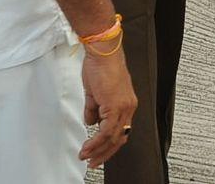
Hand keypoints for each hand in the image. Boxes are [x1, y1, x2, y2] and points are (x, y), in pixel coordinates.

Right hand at [78, 47, 137, 167]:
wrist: (103, 53)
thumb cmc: (100, 66)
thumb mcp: (95, 93)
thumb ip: (94, 109)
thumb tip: (91, 121)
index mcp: (126, 103)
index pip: (121, 130)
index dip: (109, 144)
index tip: (98, 152)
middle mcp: (128, 107)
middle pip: (119, 138)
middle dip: (104, 153)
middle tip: (93, 162)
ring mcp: (124, 107)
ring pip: (113, 137)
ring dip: (98, 150)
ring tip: (86, 156)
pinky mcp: (115, 106)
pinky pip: (106, 131)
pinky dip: (96, 142)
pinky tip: (88, 147)